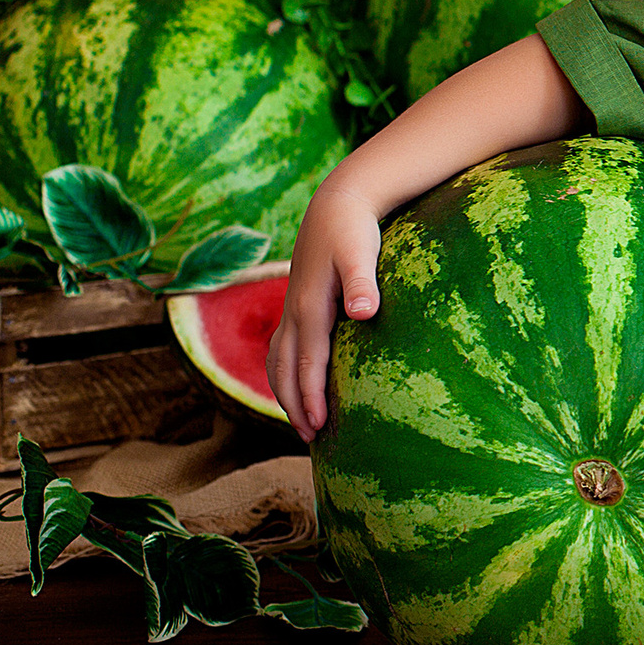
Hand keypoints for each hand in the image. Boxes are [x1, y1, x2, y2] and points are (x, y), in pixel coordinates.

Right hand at [268, 183, 384, 441]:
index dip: (311, 397)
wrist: (337, 203)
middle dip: (295, 405)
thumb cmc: (354, 229)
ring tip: (303, 422)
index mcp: (310, 306)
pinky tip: (299, 384)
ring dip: (286, 392)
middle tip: (311, 441)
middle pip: (287, 369)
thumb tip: (365, 312)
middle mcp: (295, 311)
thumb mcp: (361, 252)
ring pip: (279, 361)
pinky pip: (283, 348)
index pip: (309, 362)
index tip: (318, 427)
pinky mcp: (297, 305)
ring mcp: (292, 309)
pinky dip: (286, 372)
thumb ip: (363, 282)